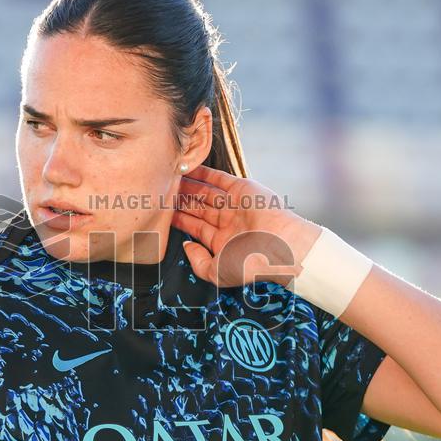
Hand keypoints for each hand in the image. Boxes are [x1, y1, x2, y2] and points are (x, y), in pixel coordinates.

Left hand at [172, 165, 321, 287]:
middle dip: (179, 200)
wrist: (281, 247)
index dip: (178, 220)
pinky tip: (186, 168)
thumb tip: (186, 246)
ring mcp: (235, 204)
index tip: (160, 213)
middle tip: (158, 191)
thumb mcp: (218, 273)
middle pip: (197, 207)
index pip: (195, 227)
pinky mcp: (242, 189)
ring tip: (167, 178)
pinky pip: (219, 178)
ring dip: (187, 185)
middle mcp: (228, 222)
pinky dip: (203, 172)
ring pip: (205, 192)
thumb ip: (198, 262)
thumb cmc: (252, 265)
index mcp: (223, 241)